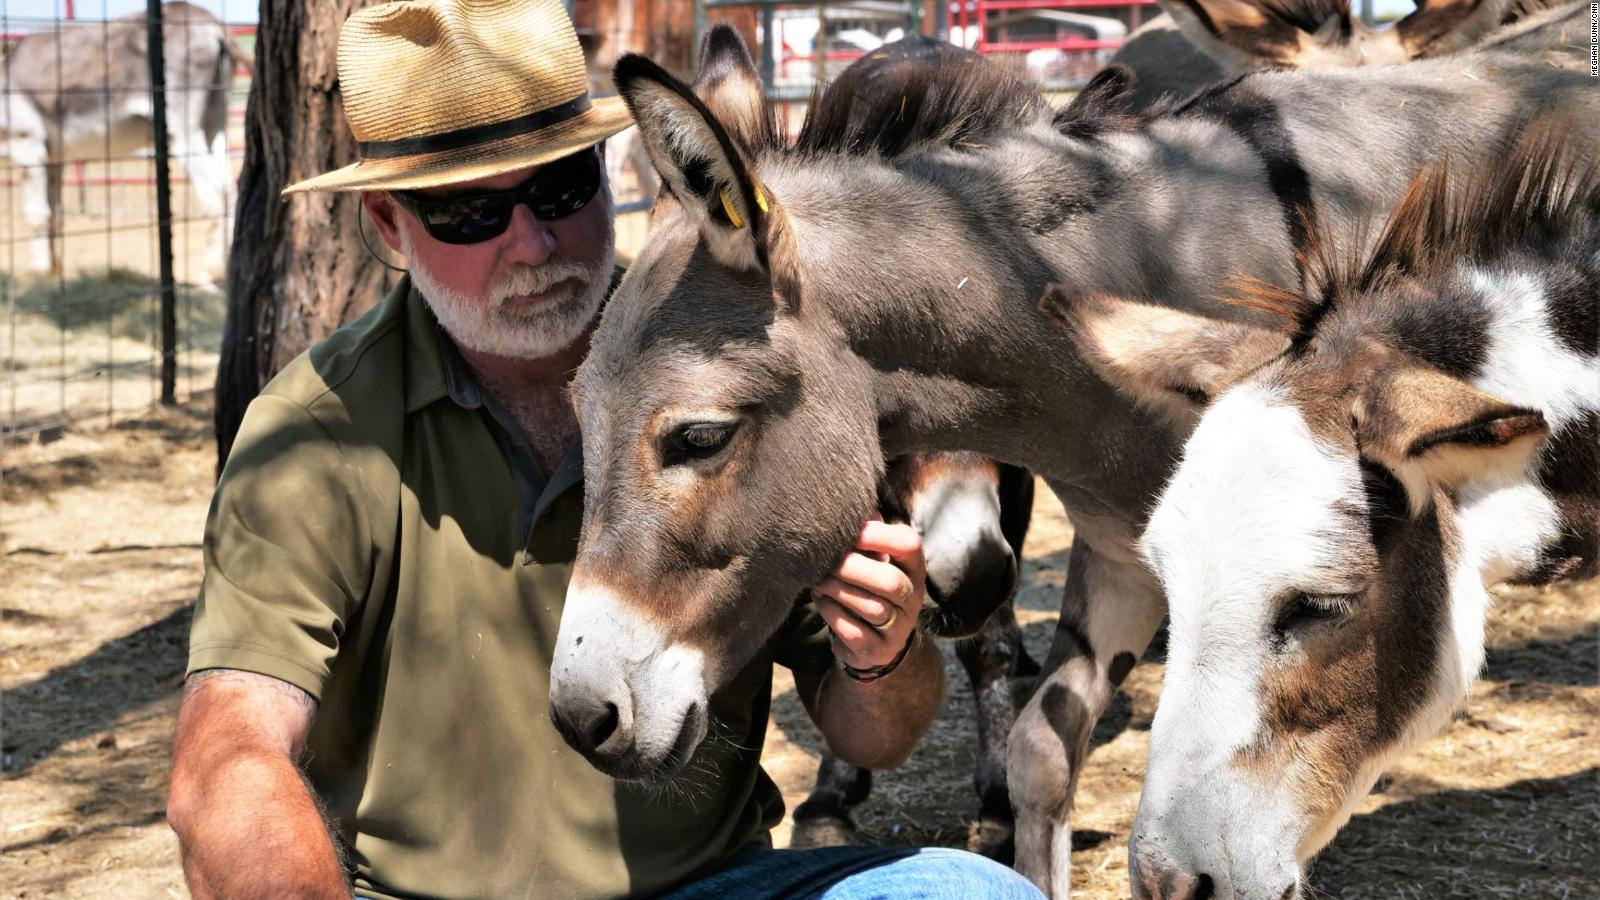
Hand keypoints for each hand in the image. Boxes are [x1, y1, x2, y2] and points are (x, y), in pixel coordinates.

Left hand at [811, 519, 925, 670]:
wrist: (877, 641)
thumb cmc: (869, 586)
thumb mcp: (875, 559)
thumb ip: (866, 533)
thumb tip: (844, 499)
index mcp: (914, 567)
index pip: (909, 545)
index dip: (878, 535)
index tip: (849, 533)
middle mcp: (913, 598)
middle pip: (890, 582)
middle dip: (853, 569)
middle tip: (826, 563)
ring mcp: (899, 628)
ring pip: (872, 608)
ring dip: (838, 592)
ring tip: (818, 581)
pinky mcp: (879, 650)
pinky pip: (856, 632)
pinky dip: (834, 615)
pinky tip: (822, 603)